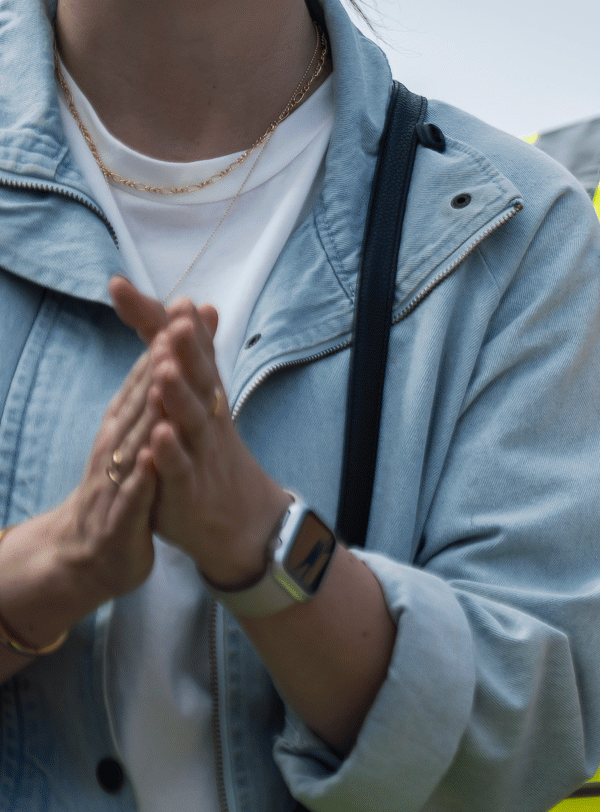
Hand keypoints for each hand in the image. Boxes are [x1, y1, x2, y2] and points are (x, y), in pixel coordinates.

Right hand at [0, 346, 160, 659]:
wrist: (88, 554)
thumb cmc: (121, 487)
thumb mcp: (139, 438)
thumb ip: (152, 393)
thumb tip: (166, 344)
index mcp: (123, 428)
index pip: (144, 381)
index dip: (162, 346)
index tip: (182, 308)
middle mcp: (116, 448)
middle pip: (138, 402)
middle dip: (156, 365)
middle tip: (175, 327)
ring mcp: (117, 483)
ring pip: (134, 443)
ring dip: (150, 411)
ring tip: (164, 377)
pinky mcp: (122, 520)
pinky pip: (134, 495)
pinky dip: (144, 475)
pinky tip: (155, 456)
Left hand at [113, 280, 287, 588]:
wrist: (241, 519)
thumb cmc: (210, 453)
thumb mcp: (198, 400)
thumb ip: (188, 353)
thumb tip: (197, 302)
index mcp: (205, 394)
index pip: (190, 351)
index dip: (168, 323)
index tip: (145, 291)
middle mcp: (206, 417)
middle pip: (199, 378)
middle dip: (189, 348)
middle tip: (178, 318)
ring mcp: (200, 452)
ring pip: (190, 421)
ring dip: (179, 395)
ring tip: (164, 370)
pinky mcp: (190, 488)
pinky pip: (180, 469)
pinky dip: (171, 454)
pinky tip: (161, 437)